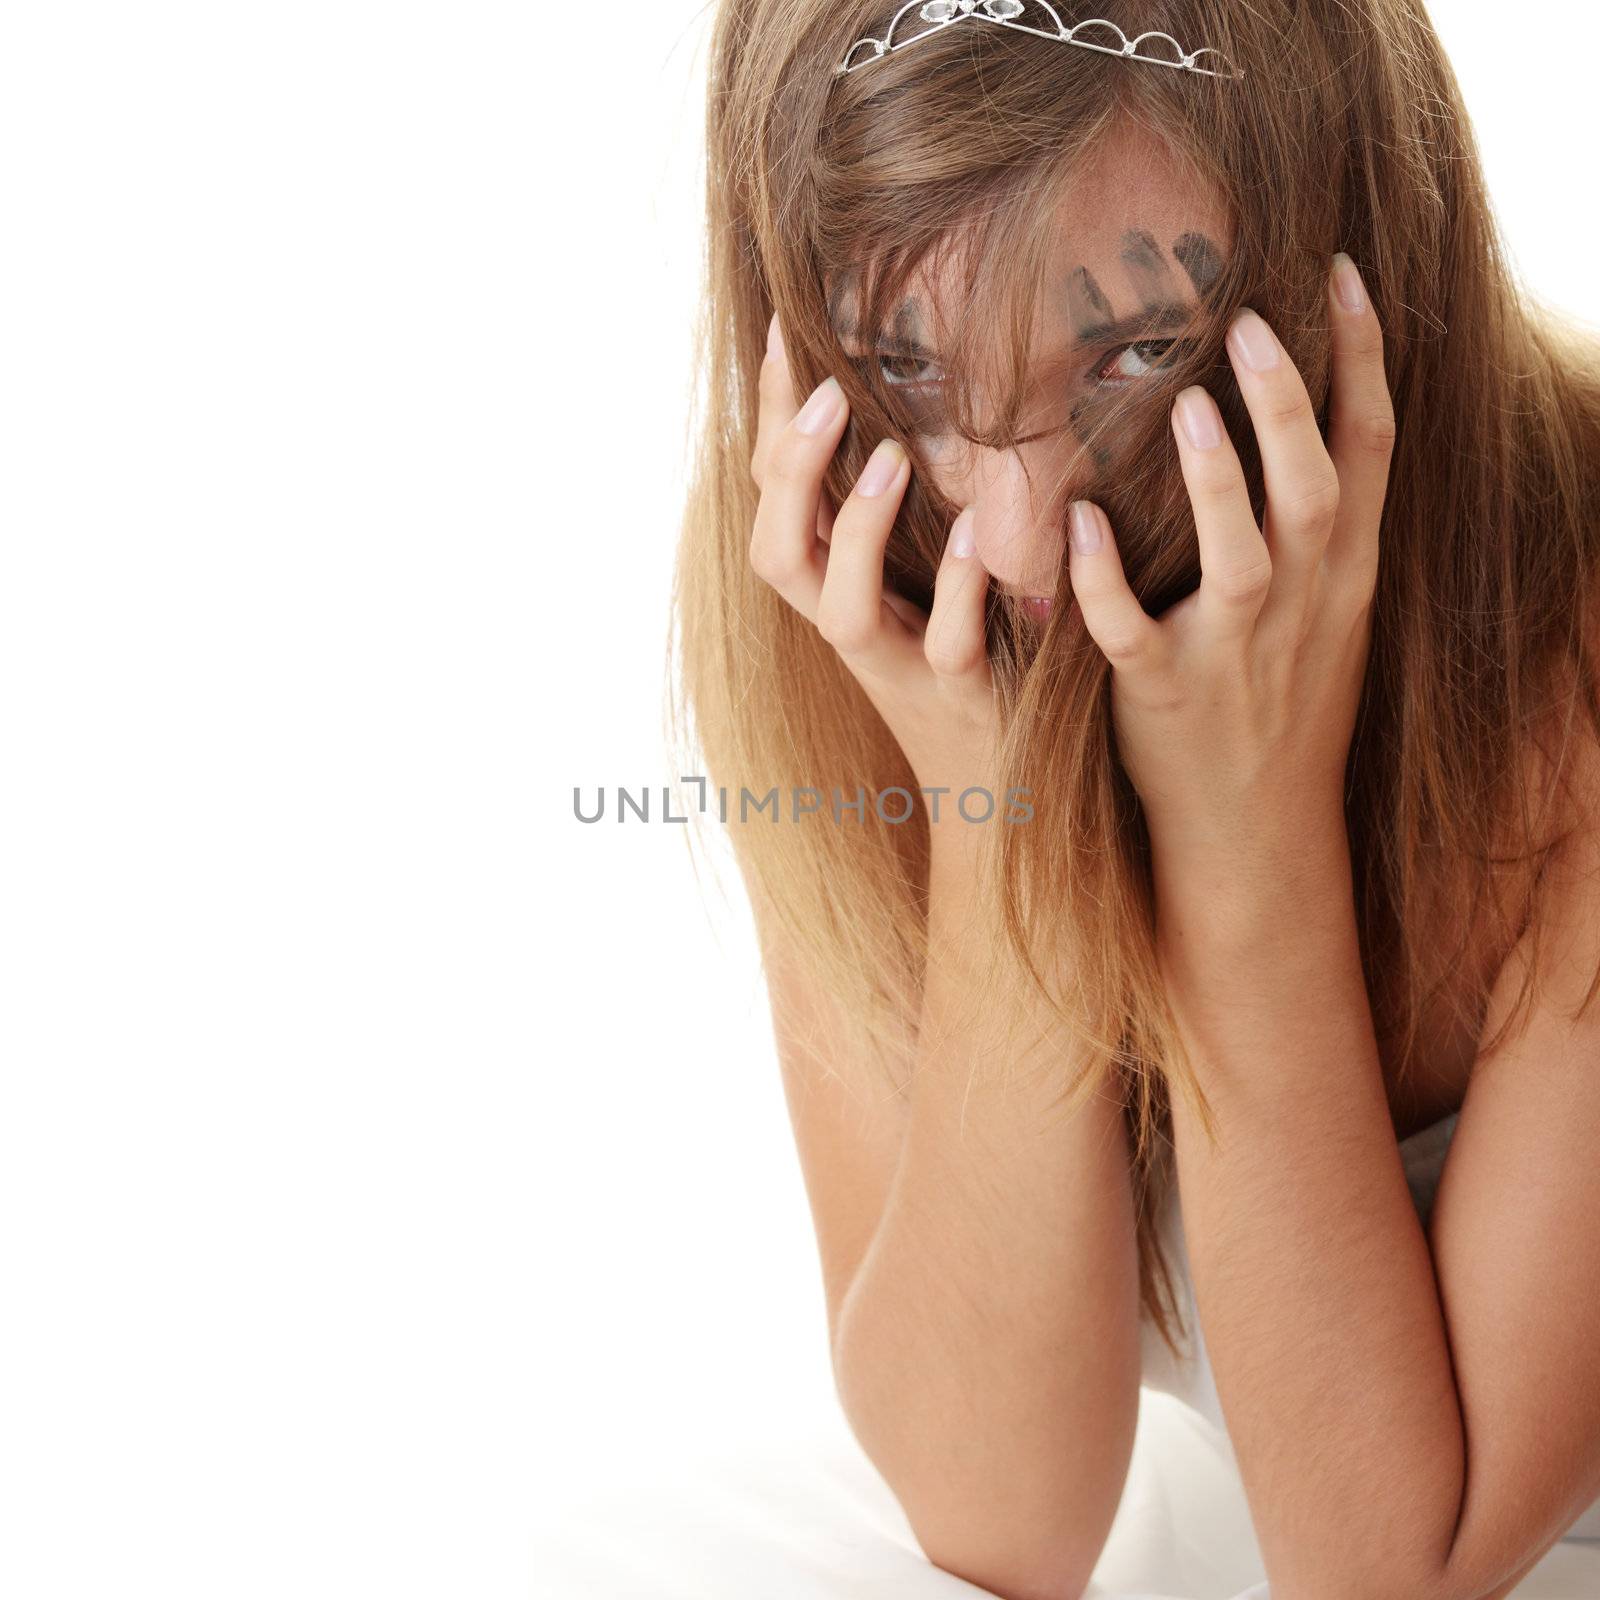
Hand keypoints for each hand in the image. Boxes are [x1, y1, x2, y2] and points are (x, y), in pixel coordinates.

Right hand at [748, 314, 997, 803]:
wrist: (993, 786)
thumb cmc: (958, 658)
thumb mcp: (913, 578)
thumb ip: (895, 510)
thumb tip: (896, 398)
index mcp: (830, 589)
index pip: (773, 500)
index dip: (769, 424)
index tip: (784, 334)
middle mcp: (848, 627)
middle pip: (777, 553)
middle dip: (792, 472)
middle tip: (826, 391)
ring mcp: (900, 667)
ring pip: (844, 610)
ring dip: (858, 531)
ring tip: (890, 457)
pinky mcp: (963, 696)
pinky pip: (949, 645)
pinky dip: (960, 589)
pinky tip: (981, 530)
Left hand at [1065, 255, 1391, 878]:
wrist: (1257, 822)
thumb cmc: (1282, 697)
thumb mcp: (1326, 606)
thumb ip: (1315, 520)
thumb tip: (1296, 410)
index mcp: (1341, 572)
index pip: (1368, 449)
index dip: (1362, 358)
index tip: (1342, 272)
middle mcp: (1299, 604)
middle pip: (1313, 489)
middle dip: (1289, 403)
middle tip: (1252, 320)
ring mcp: (1234, 653)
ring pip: (1241, 558)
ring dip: (1219, 482)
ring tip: (1189, 401)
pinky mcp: (1164, 694)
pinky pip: (1133, 635)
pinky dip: (1107, 582)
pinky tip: (1081, 524)